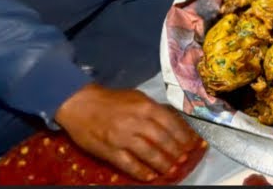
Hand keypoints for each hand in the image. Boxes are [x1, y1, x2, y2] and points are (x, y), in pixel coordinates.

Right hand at [56, 84, 202, 182]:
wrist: (80, 103)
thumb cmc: (111, 100)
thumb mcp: (136, 97)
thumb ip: (153, 109)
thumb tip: (172, 123)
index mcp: (145, 106)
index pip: (171, 123)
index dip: (183, 135)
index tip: (191, 143)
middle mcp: (136, 122)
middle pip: (163, 140)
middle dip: (176, 151)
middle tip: (184, 158)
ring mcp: (122, 137)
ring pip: (149, 154)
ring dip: (163, 164)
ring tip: (171, 169)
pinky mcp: (110, 150)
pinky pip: (129, 164)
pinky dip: (142, 172)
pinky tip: (151, 176)